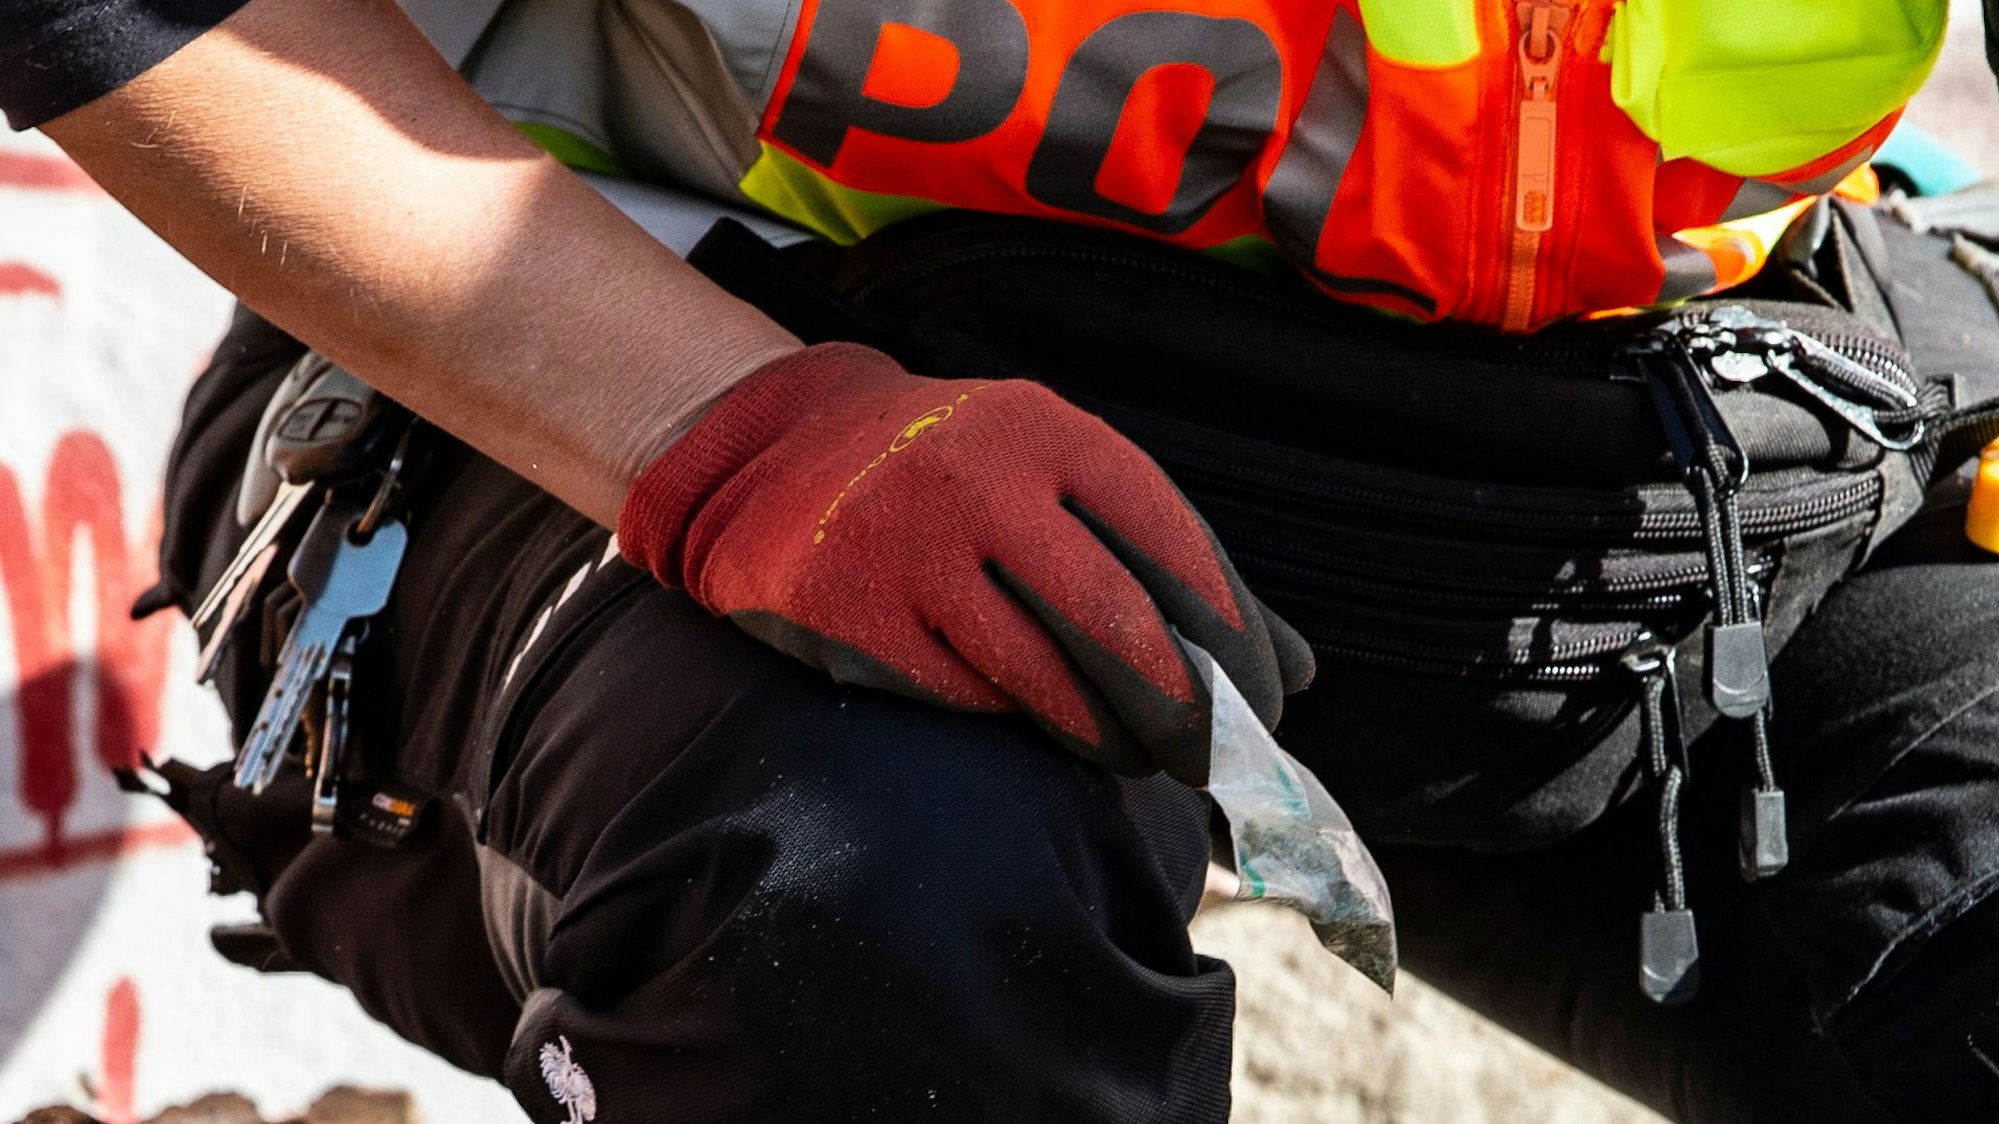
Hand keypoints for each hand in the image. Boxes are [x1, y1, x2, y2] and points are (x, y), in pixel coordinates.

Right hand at [619, 343, 1313, 783]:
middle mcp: (979, 481)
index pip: (1171, 545)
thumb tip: (1300, 670)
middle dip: (1179, 710)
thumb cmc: (960, 472)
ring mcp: (908, 548)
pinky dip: (1010, 717)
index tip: (1265, 702)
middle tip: (1207, 756)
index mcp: (1049, 432)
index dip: (1230, 637)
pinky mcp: (850, 614)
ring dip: (1104, 735)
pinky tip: (1030, 718)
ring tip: (1132, 755)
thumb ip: (1172, 559)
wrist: (780, 450)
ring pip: (1040, 678)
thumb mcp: (1060, 475)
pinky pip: (962, 695)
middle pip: (1114, 624)